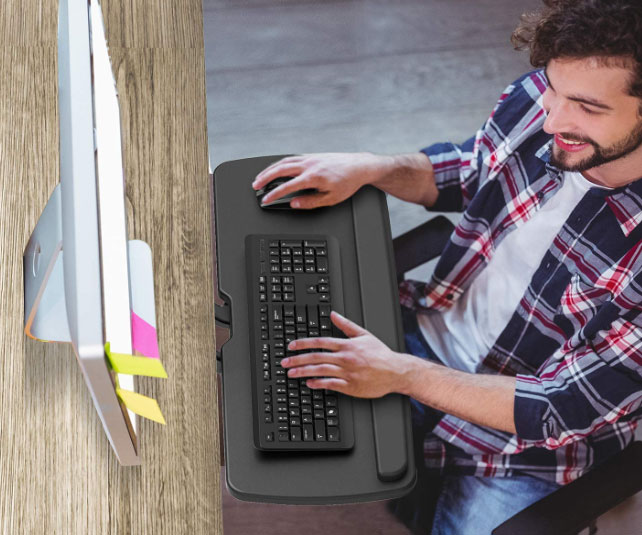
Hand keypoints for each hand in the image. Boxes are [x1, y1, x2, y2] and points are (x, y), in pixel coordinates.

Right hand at [251, 152, 389, 208]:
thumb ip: (310, 202)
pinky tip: (275, 168)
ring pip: (284, 161)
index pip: (287, 186)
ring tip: (260, 177)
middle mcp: (309, 165)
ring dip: (270, 169)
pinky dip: (280, 163)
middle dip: (265, 178)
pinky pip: (291, 158)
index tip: (265, 199)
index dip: (274, 194)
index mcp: (313, 177)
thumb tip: (294, 204)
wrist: (359, 166)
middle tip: (255, 186)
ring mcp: (310, 158)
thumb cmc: (348, 182)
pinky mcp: (312, 155)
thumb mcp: (331, 198)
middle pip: (280, 169)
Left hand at [281, 311, 412, 397]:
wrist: (395, 371)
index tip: (291, 346)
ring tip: (291, 373)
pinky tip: (309, 383)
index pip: (320, 342)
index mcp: (347, 345)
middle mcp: (345, 358)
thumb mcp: (364, 335)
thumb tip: (334, 314)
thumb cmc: (381, 354)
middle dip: (297, 359)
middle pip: (316, 357)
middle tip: (285, 362)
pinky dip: (318, 383)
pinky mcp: (350, 386)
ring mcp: (347, 373)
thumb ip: (346, 325)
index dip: (303, 343)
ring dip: (303, 372)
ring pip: (320, 371)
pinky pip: (330, 384)